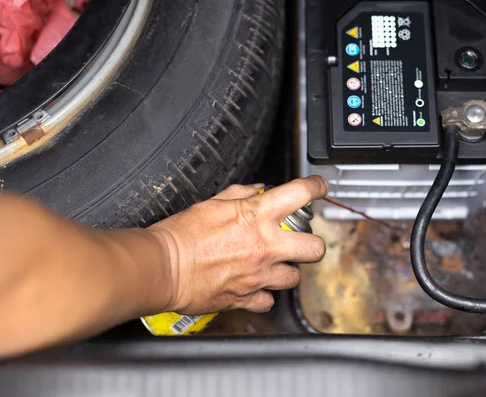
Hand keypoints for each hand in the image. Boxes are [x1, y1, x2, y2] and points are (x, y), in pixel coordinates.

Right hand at [149, 176, 327, 314]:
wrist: (162, 267)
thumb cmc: (181, 235)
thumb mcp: (212, 203)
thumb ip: (240, 195)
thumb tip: (257, 190)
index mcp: (257, 216)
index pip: (301, 194)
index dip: (317, 187)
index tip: (319, 188)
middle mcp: (265, 246)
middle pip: (315, 248)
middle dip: (312, 243)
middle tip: (301, 240)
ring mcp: (259, 274)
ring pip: (294, 278)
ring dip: (286, 270)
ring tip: (273, 264)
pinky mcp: (246, 298)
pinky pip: (268, 301)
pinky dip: (264, 294)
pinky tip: (256, 285)